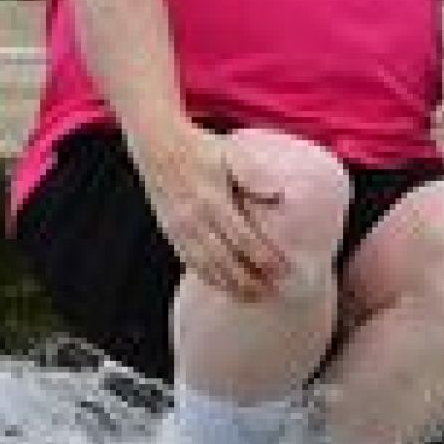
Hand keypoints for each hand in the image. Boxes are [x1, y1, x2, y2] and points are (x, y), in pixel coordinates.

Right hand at [133, 124, 290, 301]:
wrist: (160, 146)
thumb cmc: (201, 148)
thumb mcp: (231, 153)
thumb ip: (254, 175)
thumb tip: (279, 194)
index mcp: (213, 199)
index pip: (243, 238)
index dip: (264, 257)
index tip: (283, 270)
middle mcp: (196, 218)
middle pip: (226, 260)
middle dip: (250, 280)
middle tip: (273, 292)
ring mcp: (181, 228)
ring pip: (208, 266)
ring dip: (231, 285)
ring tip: (253, 297)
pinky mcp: (171, 232)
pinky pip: (191, 262)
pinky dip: (209, 278)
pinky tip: (224, 287)